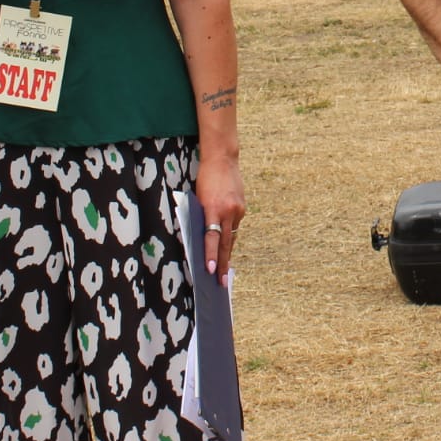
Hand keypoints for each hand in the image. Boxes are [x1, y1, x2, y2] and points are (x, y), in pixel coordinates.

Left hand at [195, 152, 246, 278]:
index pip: (211, 237)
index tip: (210, 270)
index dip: (211, 255)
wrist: (222, 158)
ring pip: (231, 236)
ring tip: (223, 271)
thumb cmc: (204, 177)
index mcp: (213, 208)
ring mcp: (237, 210)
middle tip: (221, 282)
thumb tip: (202, 238)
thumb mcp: (198, 198)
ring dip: (226, 253)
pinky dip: (229, 235)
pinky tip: (226, 246)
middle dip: (222, 264)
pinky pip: (234, 226)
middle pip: (225, 243)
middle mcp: (228, 211)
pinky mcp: (242, 207)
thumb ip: (202, 216)